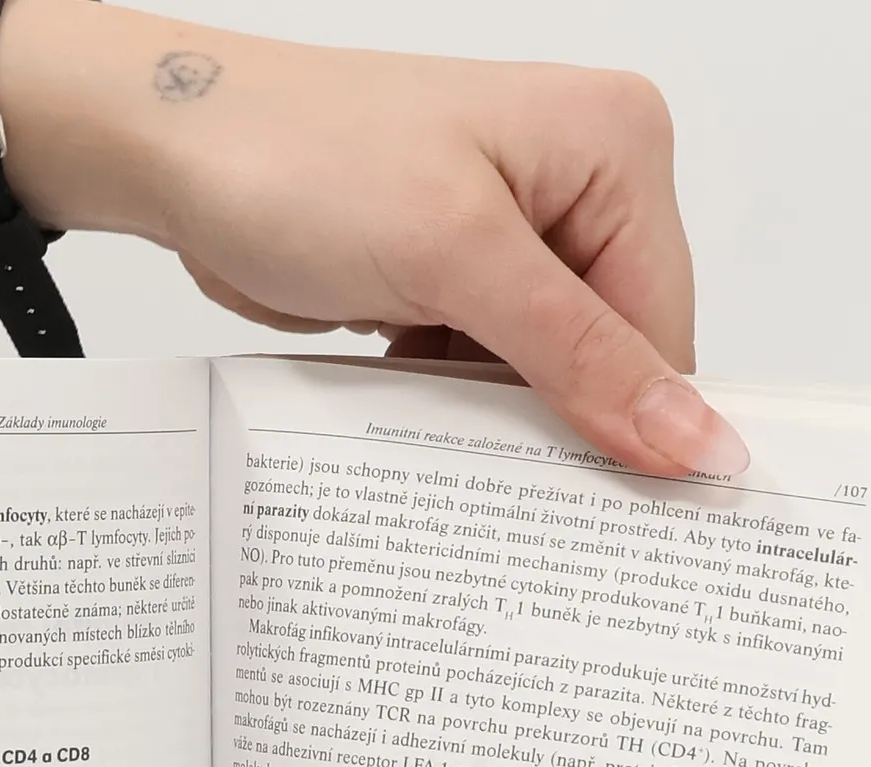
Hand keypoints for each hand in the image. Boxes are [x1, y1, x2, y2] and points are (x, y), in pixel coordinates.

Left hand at [0, 3, 744, 478]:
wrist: (177, 155)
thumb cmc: (300, 159)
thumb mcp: (457, 258)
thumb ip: (580, 355)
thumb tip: (692, 437)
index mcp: (615, 147)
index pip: (667, 325)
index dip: (641, 423)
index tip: (615, 514)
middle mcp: (579, 183)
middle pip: (617, 354)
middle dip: (567, 421)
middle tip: (522, 492)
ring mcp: (516, 234)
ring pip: (552, 374)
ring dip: (506, 422)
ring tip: (457, 445)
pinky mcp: (459, 277)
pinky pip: (492, 371)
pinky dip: (461, 407)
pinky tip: (426, 421)